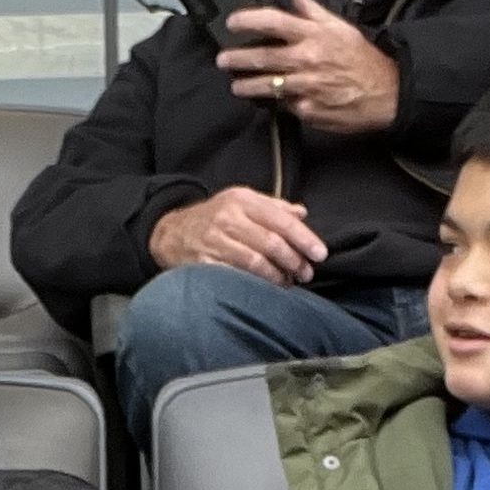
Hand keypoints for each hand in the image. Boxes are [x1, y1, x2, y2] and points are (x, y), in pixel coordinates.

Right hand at [148, 184, 328, 283]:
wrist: (170, 232)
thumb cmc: (213, 217)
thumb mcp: (241, 202)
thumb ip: (273, 207)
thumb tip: (302, 213)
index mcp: (242, 200)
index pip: (281, 220)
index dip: (304, 238)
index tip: (320, 254)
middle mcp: (228, 218)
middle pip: (271, 243)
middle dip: (294, 261)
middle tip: (307, 273)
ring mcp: (214, 241)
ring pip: (255, 262)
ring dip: (278, 276)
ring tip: (289, 282)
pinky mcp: (204, 262)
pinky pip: (236, 276)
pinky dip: (256, 285)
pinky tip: (267, 289)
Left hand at [215, 0, 401, 135]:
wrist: (386, 92)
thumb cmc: (363, 59)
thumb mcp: (340, 28)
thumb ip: (313, 11)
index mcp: (314, 35)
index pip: (273, 22)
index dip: (248, 20)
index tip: (232, 22)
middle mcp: (307, 59)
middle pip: (262, 57)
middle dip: (237, 58)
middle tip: (222, 59)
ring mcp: (306, 87)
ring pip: (268, 86)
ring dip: (248, 86)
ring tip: (236, 85)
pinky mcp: (309, 110)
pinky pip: (287, 106)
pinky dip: (280, 102)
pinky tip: (273, 101)